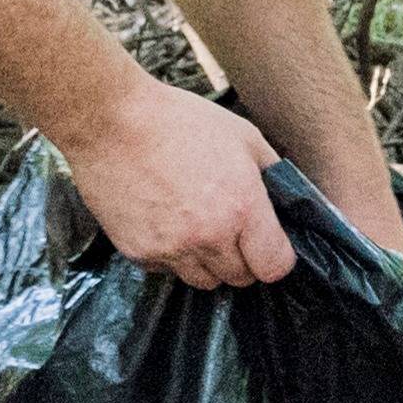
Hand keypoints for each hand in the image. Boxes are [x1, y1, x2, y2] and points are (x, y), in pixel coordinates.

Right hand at [53, 70, 295, 286]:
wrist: (110, 122)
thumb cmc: (179, 121)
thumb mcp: (243, 136)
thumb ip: (273, 173)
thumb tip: (292, 200)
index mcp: (243, 209)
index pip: (275, 267)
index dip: (275, 256)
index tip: (267, 243)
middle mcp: (209, 237)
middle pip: (240, 278)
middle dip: (242, 258)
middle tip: (230, 228)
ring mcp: (171, 249)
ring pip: (203, 281)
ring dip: (207, 263)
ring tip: (196, 226)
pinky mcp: (138, 253)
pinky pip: (167, 271)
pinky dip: (172, 257)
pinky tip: (165, 223)